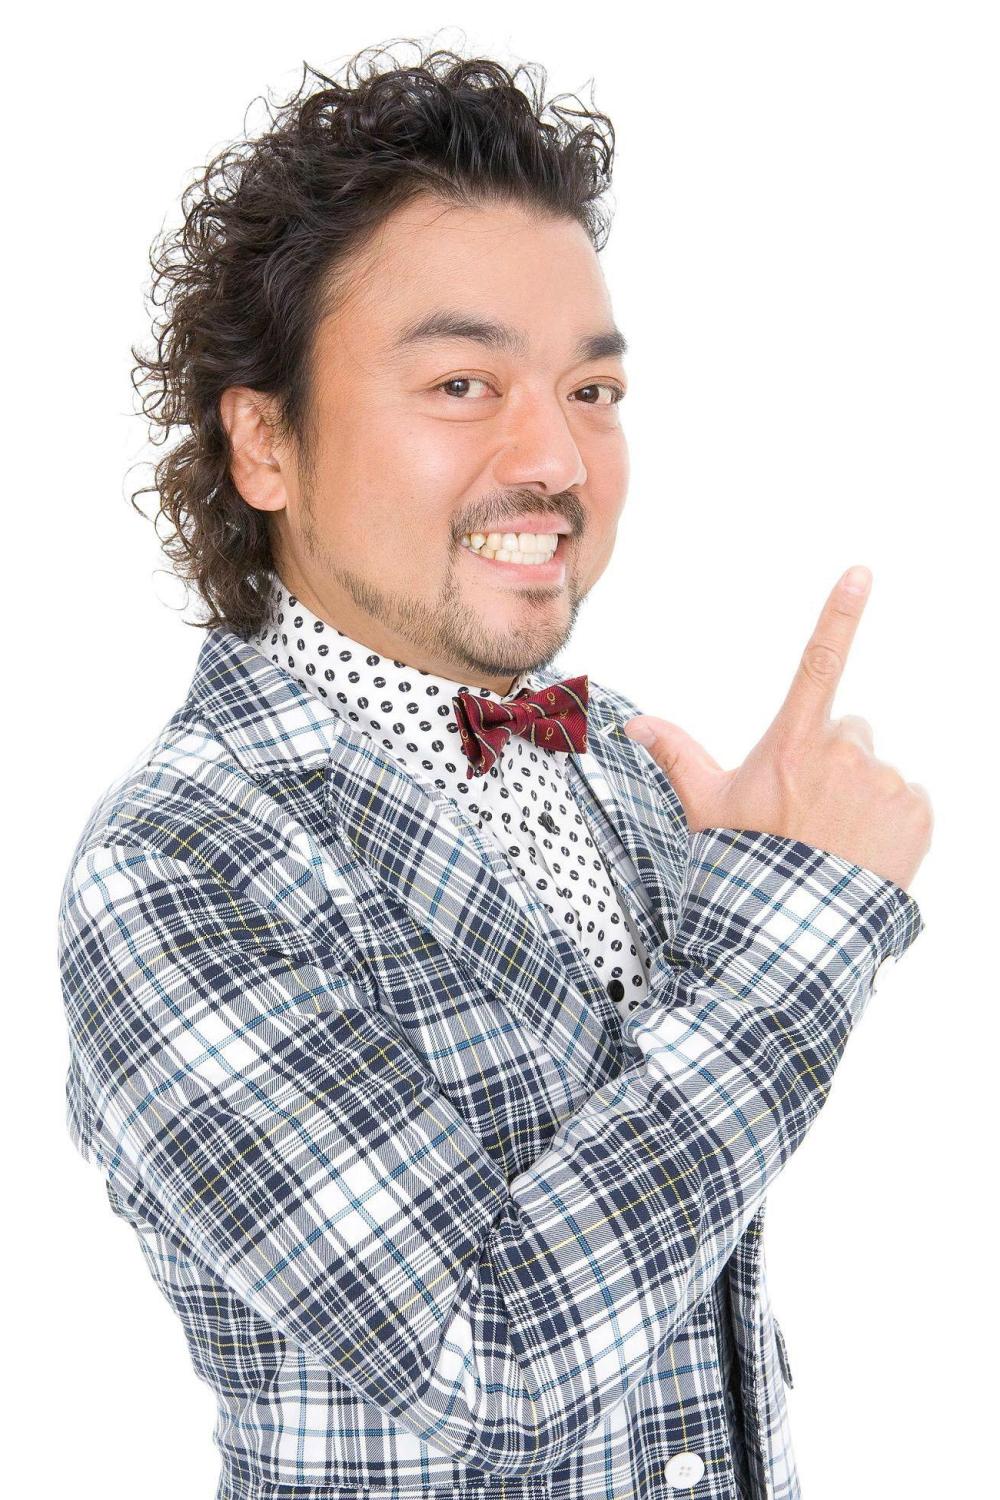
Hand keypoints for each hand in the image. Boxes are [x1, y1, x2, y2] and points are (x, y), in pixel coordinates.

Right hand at [623, 566, 932, 891]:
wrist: (795, 931)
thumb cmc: (747, 865)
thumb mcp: (707, 809)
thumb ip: (677, 755)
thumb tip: (636, 721)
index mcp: (794, 741)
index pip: (819, 661)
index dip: (841, 612)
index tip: (862, 571)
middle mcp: (844, 752)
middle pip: (849, 732)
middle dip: (834, 761)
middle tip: (808, 813)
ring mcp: (885, 781)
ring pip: (878, 771)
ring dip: (862, 796)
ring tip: (835, 842)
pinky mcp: (917, 812)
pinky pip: (909, 801)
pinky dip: (893, 823)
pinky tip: (863, 852)